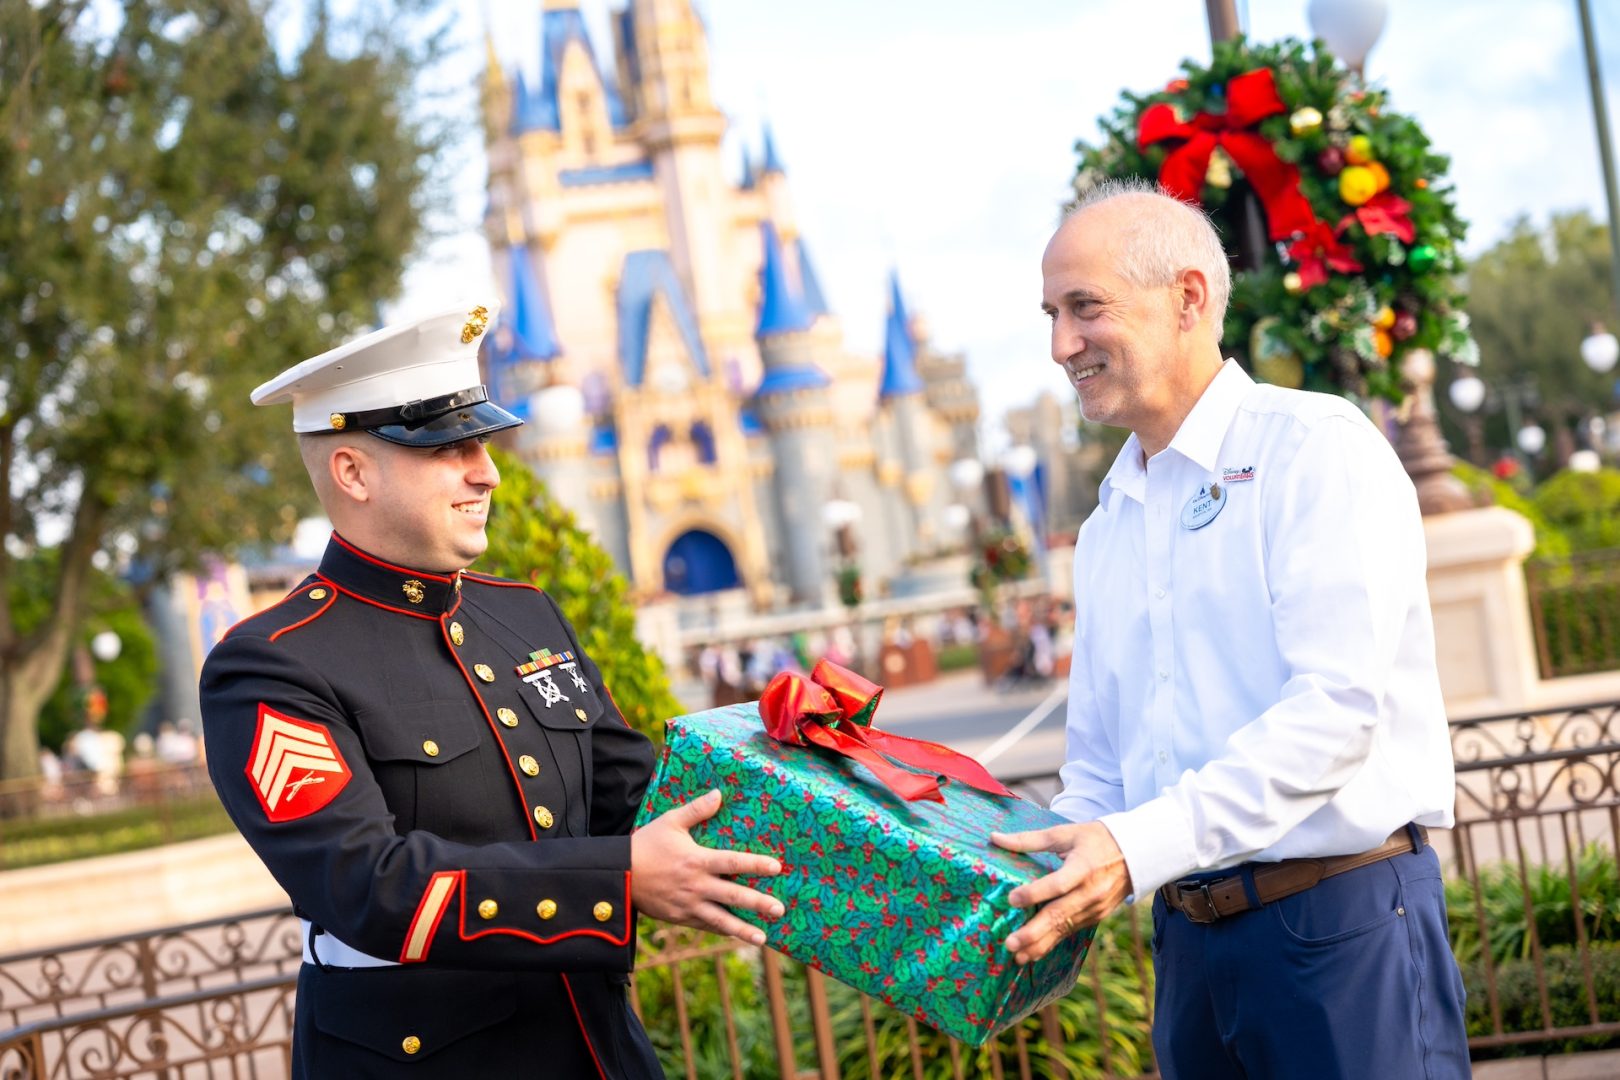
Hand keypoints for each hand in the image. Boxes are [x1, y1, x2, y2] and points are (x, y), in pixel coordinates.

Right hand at [631, 789, 783, 945]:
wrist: (618, 875)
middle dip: (758, 903)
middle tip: (779, 909)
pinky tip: (736, 935)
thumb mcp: (670, 822)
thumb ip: (696, 809)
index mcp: (697, 860)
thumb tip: (719, 794)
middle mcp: (696, 885)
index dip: (756, 865)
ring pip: (721, 919)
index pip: (733, 863)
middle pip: (733, 896)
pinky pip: (705, 926)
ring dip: (743, 929)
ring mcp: (688, 905)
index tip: (776, 868)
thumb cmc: (646, 844)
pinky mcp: (679, 918)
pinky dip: (721, 930)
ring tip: (763, 937)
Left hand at [991, 821, 1131, 964]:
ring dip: (1040, 944)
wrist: (1137, 854)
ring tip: (1017, 956)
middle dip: (1034, 932)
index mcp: (1083, 867)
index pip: (1058, 884)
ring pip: (1064, 929)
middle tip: (1010, 943)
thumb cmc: (1096, 839)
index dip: (1035, 893)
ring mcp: (1095, 908)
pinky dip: (1052, 943)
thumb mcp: (1066, 833)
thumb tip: (994, 837)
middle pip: (1060, 914)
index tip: (1012, 899)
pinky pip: (1071, 931)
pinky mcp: (1096, 917)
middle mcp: (1090, 892)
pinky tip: (1033, 953)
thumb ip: (1029, 839)